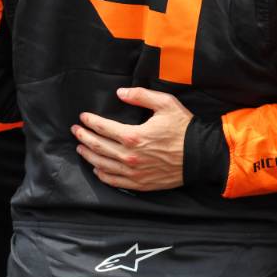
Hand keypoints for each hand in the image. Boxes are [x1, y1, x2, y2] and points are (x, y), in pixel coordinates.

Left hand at [71, 87, 191, 191]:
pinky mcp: (140, 183)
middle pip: (98, 146)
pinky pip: (114, 180)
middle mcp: (129, 156)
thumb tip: (120, 93)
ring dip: (88, 155)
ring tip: (80, 148)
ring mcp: (133, 172)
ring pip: (102, 164)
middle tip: (75, 131)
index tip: (82, 117)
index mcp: (133, 136)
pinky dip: (102, 174)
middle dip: (84, 137)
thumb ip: (141, 96)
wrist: (201, 155)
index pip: (103, 128)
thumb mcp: (165, 104)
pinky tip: (97, 168)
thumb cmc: (184, 127)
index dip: (90, 122)